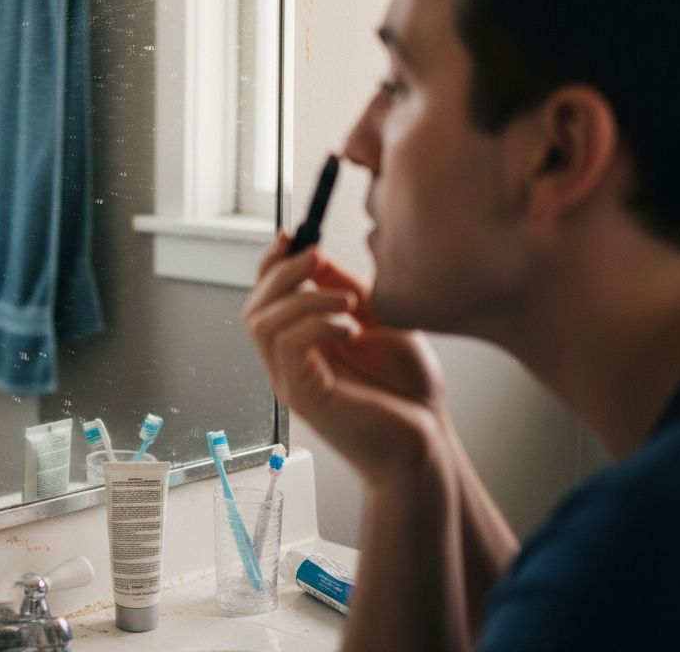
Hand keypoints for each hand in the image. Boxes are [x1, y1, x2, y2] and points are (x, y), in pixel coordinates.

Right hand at [243, 232, 446, 482]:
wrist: (426, 443)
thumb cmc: (408, 391)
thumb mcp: (379, 321)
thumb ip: (345, 291)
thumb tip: (317, 255)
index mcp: (301, 345)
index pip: (265, 298)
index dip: (272, 264)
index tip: (294, 236)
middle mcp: (287, 363)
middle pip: (253, 307)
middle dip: (280, 273)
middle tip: (315, 257)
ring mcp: (291, 381)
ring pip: (263, 323)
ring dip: (302, 298)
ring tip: (346, 302)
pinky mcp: (303, 397)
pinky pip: (289, 346)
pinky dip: (316, 324)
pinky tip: (351, 328)